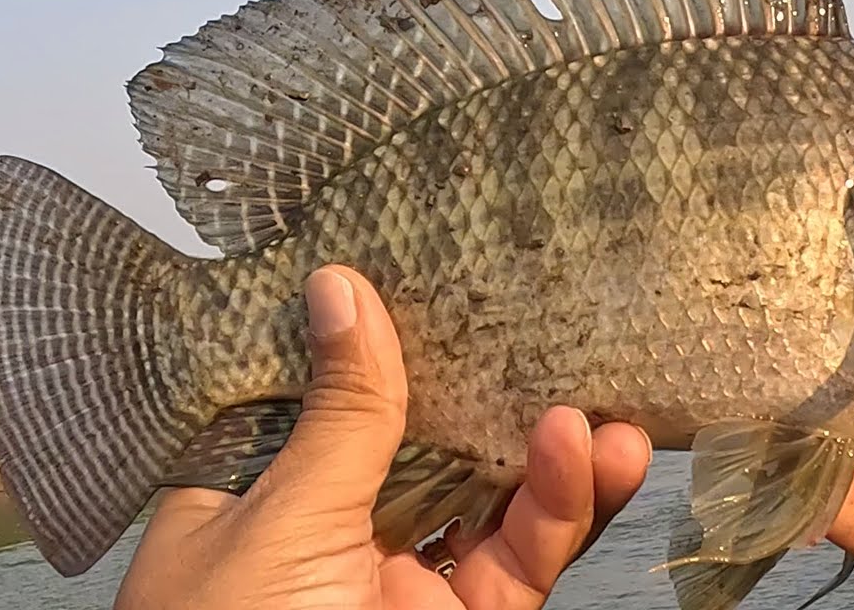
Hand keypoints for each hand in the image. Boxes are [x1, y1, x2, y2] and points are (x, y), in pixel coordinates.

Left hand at [114, 265, 651, 609]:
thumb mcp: (281, 521)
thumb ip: (338, 416)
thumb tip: (341, 290)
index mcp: (257, 499)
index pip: (324, 397)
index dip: (379, 342)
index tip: (430, 276)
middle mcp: (332, 534)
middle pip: (424, 444)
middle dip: (488, 393)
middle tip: (543, 329)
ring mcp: (402, 583)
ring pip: (490, 502)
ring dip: (550, 454)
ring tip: (596, 404)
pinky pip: (521, 560)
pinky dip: (560, 509)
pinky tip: (594, 457)